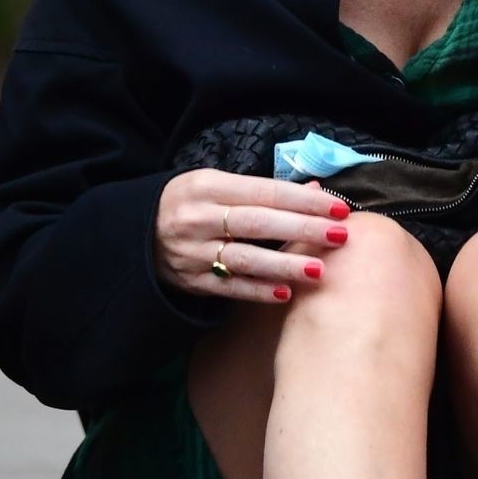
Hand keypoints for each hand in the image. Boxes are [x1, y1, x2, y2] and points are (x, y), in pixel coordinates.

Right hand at [153, 169, 351, 303]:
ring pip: (244, 259)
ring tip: (318, 270)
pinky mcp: (191, 281)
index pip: (264, 192)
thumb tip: (317, 189)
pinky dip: (257, 291)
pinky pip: (229, 288)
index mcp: (207, 186)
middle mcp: (198, 218)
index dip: (303, 200)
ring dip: (284, 266)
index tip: (338, 209)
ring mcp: (193, 252)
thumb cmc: (191, 204)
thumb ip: (264, 190)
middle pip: (258, 223)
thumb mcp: (218, 185)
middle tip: (339, 236)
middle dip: (302, 229)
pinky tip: (285, 294)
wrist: (138, 233)